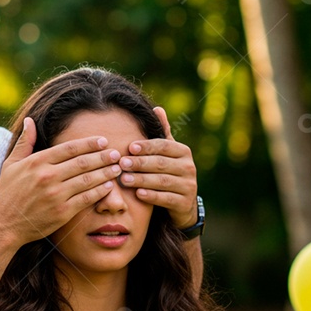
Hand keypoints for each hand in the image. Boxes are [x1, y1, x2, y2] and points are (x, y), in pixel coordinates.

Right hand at [0, 118, 121, 246]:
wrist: (4, 224)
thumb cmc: (8, 193)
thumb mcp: (11, 164)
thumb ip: (24, 142)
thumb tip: (29, 120)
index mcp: (37, 162)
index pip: (70, 148)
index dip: (89, 143)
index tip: (103, 141)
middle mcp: (48, 177)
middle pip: (82, 162)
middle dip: (103, 157)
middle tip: (117, 153)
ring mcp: (56, 195)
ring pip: (87, 180)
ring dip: (105, 172)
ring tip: (117, 168)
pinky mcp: (62, 212)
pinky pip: (86, 199)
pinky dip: (99, 191)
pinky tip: (109, 186)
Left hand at [119, 106, 198, 229]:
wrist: (183, 203)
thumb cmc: (169, 172)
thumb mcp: (168, 153)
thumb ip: (163, 133)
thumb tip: (157, 108)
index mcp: (183, 152)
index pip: (164, 146)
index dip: (147, 146)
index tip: (130, 147)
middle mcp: (189, 167)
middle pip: (161, 163)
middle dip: (140, 163)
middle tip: (122, 163)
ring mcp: (188, 185)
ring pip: (162, 181)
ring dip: (142, 179)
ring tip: (124, 179)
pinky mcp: (185, 202)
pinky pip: (166, 198)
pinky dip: (152, 196)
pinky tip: (138, 194)